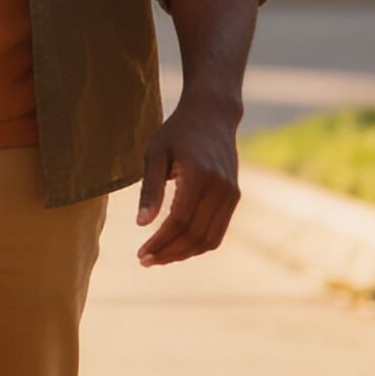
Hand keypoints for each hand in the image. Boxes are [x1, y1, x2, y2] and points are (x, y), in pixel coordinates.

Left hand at [136, 101, 240, 266]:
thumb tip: (141, 224)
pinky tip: (177, 246)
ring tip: (159, 258)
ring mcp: (231, 193)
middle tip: (145, 260)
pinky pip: (218, 230)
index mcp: (198, 176)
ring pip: (210, 238)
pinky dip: (199, 244)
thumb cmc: (177, 132)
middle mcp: (220, 188)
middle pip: (195, 235)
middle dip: (169, 253)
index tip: (140, 254)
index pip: (179, 221)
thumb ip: (150, 190)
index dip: (159, 242)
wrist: (212, 115)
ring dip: (184, 253)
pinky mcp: (234, 196)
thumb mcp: (155, 154)